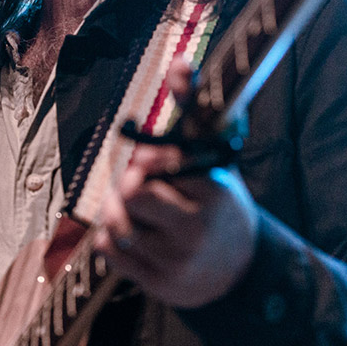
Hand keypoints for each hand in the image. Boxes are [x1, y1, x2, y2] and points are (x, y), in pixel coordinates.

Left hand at [94, 56, 258, 307]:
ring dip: (116, 209)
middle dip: (130, 182)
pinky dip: (110, 236)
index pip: (169, 163)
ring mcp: (177, 259)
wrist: (238, 270)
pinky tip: (130, 233)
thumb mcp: (214, 157)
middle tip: (138, 181)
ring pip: (117, 221)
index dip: (150, 158)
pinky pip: (108, 250)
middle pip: (135, 191)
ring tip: (133, 207)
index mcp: (214, 190)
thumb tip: (180, 62)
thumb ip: (195, 111)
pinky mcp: (158, 283)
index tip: (145, 158)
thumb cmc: (217, 200)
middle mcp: (197, 226)